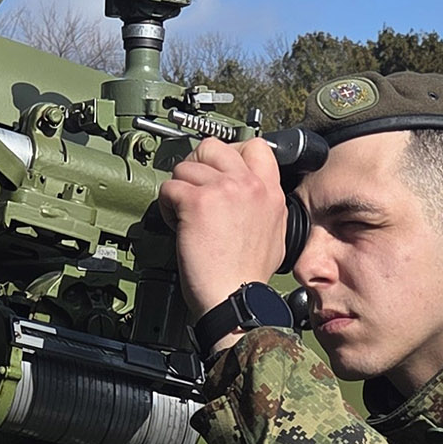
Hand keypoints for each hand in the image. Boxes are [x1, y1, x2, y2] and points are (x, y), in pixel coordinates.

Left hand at [155, 137, 286, 317]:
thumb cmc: (248, 276)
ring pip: (186, 167)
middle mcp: (249, 184)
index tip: (217, 171)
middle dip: (197, 164)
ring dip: (180, 189)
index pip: (254, 145)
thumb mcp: (276, 233)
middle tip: (193, 188)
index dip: (229, 153)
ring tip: (185, 214)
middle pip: (213, 147)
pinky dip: (166, 206)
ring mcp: (223, 190)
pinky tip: (176, 224)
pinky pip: (169, 188)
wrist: (236, 298)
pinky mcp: (197, 202)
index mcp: (270, 191)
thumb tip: (248, 195)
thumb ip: (264, 205)